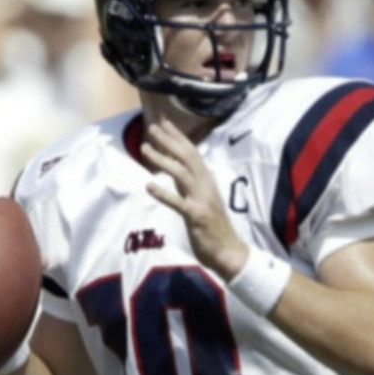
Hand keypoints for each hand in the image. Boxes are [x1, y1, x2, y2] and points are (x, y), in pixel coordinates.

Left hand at [141, 120, 246, 279]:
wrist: (229, 251)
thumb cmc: (213, 226)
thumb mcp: (201, 199)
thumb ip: (187, 183)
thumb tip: (172, 167)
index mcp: (207, 180)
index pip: (191, 152)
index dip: (177, 136)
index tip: (163, 123)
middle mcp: (205, 185)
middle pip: (186, 157)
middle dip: (168, 141)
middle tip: (152, 128)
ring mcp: (202, 200)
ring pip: (180, 174)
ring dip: (162, 159)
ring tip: (144, 149)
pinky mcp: (196, 216)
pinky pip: (178, 203)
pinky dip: (163, 194)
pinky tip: (148, 186)